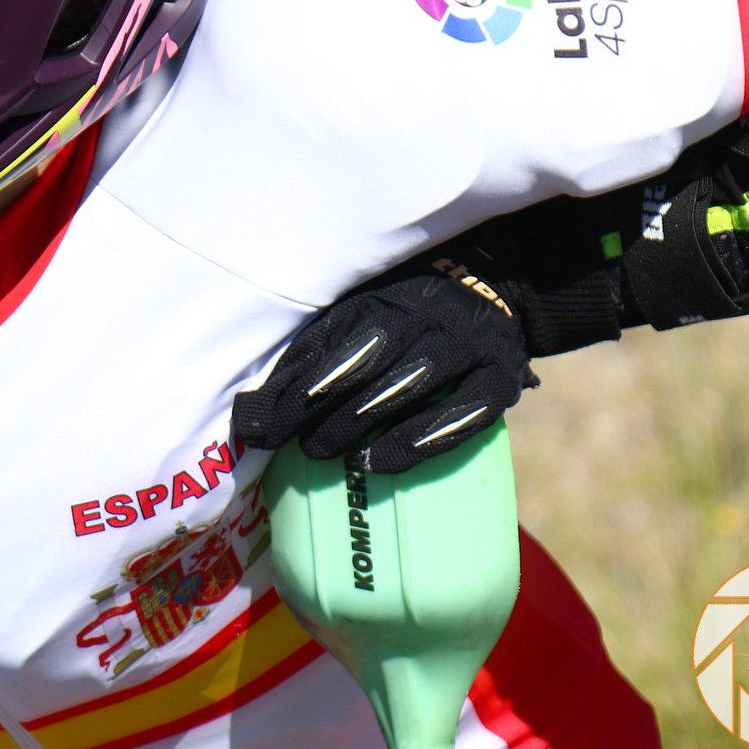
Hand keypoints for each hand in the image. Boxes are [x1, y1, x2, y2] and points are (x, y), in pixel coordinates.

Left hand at [230, 262, 539, 473]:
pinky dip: (423, 439)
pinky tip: (384, 464)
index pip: (330, 343)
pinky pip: (465, 411)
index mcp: (379, 301)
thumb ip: (305, 361)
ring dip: (367, 422)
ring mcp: (464, 346)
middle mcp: (423, 318)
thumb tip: (249, 417)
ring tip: (335, 457)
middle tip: (301, 446)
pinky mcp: (499, 377)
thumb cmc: (401, 315)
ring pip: (413, 382)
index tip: (263, 427)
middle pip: (368, 362)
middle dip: (328, 408)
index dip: (295, 388)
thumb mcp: (352, 320)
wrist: (492, 285)